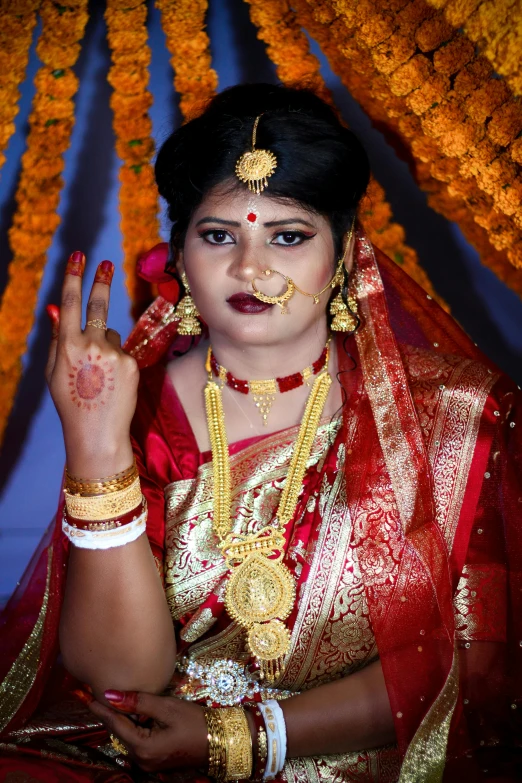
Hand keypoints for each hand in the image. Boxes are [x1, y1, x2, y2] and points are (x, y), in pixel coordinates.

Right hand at [46, 251, 137, 475]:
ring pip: (111, 334)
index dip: (74, 278)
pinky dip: (117, 360)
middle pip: (98, 306)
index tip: (79, 257)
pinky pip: (123, 350)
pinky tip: (112, 381)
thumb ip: (57, 339)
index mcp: (68, 346)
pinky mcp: (132, 363)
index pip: (70, 304)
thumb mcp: (55, 372)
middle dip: (101, 281)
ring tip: (99, 374)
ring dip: (105, 344)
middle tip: (105, 263)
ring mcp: (115, 354)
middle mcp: (92, 345)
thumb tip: (55, 308)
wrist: (98, 433)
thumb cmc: (72, 403)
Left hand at [85, 688, 208, 772]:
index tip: (88, 697)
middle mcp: (142, 761)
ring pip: (129, 738)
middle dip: (111, 715)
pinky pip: (138, 743)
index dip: (102, 709)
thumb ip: (138, 702)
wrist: (222, 741)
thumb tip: (110, 694)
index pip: (116, 725)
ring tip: (113, 703)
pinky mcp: (157, 760)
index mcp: (143, 748)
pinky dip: (134, 728)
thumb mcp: (167, 708)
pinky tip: (133, 716)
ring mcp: (150, 763)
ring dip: (123, 721)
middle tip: (98, 697)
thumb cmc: (196, 722)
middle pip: (120, 733)